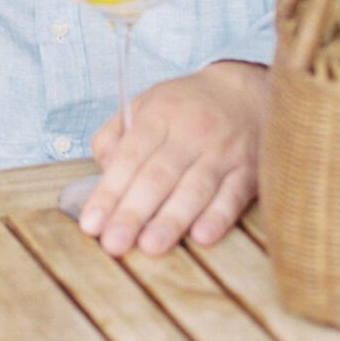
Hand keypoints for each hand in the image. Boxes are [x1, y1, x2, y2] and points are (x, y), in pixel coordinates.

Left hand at [80, 60, 267, 258]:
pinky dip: (218, 217)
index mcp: (159, 115)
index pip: (129, 157)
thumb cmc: (184, 107)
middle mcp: (190, 133)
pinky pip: (233, 196)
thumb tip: (103, 173)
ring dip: (171, 220)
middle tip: (113, 244)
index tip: (91, 224)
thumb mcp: (143, 105)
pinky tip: (201, 236)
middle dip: (133, 213)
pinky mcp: (249, 171)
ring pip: (194, 189)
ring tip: (149, 247)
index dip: (110, 191)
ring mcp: (222, 153)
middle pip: (158, 177)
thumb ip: (115, 136)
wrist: (245, 93)